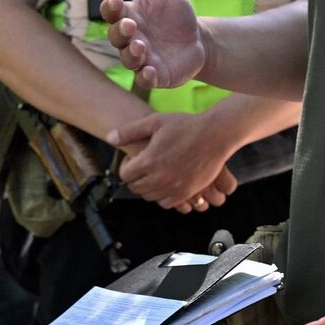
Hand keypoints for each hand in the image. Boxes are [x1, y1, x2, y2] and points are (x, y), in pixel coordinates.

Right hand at [101, 0, 206, 88]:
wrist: (197, 40)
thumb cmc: (174, 16)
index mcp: (129, 16)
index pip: (111, 12)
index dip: (110, 7)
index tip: (115, 0)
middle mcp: (130, 38)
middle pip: (116, 36)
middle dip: (121, 31)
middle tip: (131, 25)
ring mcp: (141, 58)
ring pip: (128, 59)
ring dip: (132, 54)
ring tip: (141, 47)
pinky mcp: (155, 75)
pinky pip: (144, 80)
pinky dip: (145, 77)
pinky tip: (150, 70)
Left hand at [108, 113, 239, 212]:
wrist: (215, 135)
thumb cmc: (185, 125)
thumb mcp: (155, 122)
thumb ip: (129, 131)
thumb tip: (109, 138)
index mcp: (149, 160)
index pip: (125, 175)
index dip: (126, 167)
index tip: (134, 160)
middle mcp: (159, 177)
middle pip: (136, 188)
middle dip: (136, 178)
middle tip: (144, 167)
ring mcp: (174, 187)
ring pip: (150, 197)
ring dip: (149, 188)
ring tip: (156, 174)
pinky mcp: (187, 192)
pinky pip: (167, 203)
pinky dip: (163, 196)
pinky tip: (167, 182)